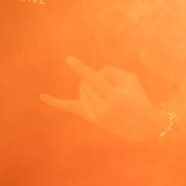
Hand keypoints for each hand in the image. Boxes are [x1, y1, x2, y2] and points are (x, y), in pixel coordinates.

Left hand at [39, 56, 169, 141]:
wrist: (143, 127)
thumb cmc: (138, 98)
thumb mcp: (130, 80)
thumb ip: (109, 71)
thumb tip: (89, 74)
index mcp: (112, 97)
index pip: (94, 80)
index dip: (81, 68)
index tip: (68, 59)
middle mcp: (100, 107)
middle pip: (87, 81)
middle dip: (99, 78)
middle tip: (115, 88)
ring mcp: (92, 114)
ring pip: (82, 89)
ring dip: (93, 86)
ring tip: (110, 96)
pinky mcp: (88, 117)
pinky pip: (69, 107)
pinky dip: (55, 101)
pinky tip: (41, 96)